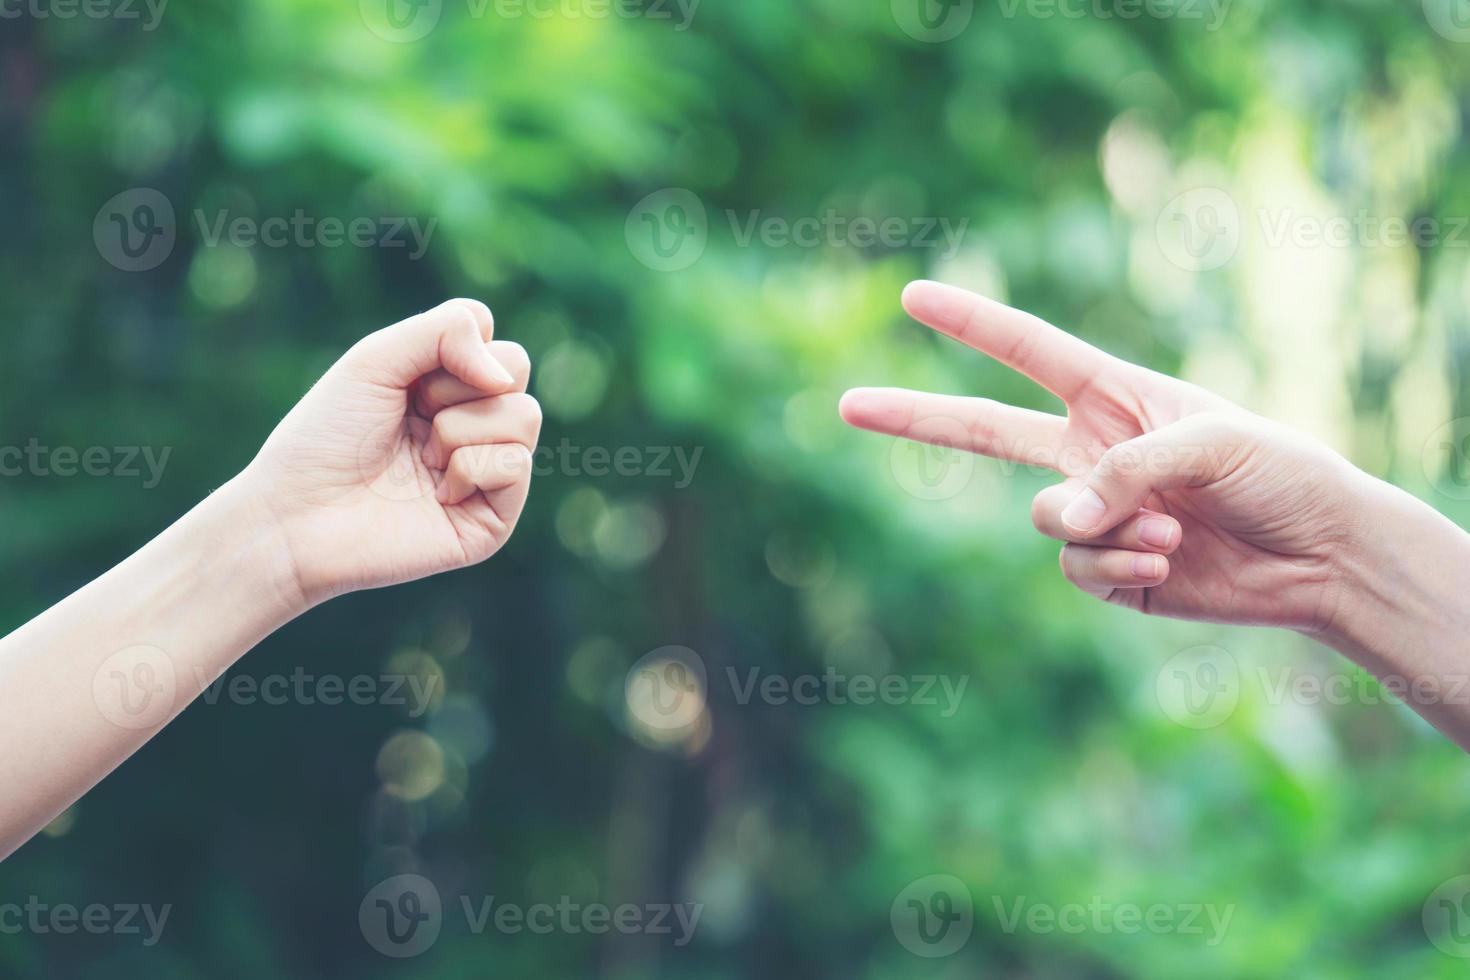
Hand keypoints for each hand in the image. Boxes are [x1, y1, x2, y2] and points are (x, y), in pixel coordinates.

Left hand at [242, 298, 541, 606]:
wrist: (298, 515)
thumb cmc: (326, 437)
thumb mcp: (378, 357)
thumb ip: (448, 330)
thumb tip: (505, 377)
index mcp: (446, 387)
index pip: (493, 339)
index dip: (452, 348)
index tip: (404, 381)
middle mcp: (473, 426)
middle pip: (516, 370)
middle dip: (456, 387)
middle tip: (413, 419)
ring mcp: (487, 473)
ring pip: (525, 415)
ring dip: (459, 430)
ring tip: (422, 460)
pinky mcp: (494, 519)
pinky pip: (516, 464)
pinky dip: (470, 469)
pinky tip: (437, 495)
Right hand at [840, 281, 1373, 633]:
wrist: (1320, 556)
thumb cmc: (1281, 473)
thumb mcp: (1212, 444)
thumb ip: (1125, 471)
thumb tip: (1060, 518)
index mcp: (1114, 397)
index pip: (1027, 351)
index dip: (971, 322)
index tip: (914, 295)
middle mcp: (1090, 451)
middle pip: (980, 432)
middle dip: (914, 416)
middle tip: (846, 404)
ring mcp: (1093, 513)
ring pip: (1043, 518)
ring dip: (1102, 526)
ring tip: (1170, 531)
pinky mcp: (1106, 571)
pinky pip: (1075, 566)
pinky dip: (1118, 564)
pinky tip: (1169, 559)